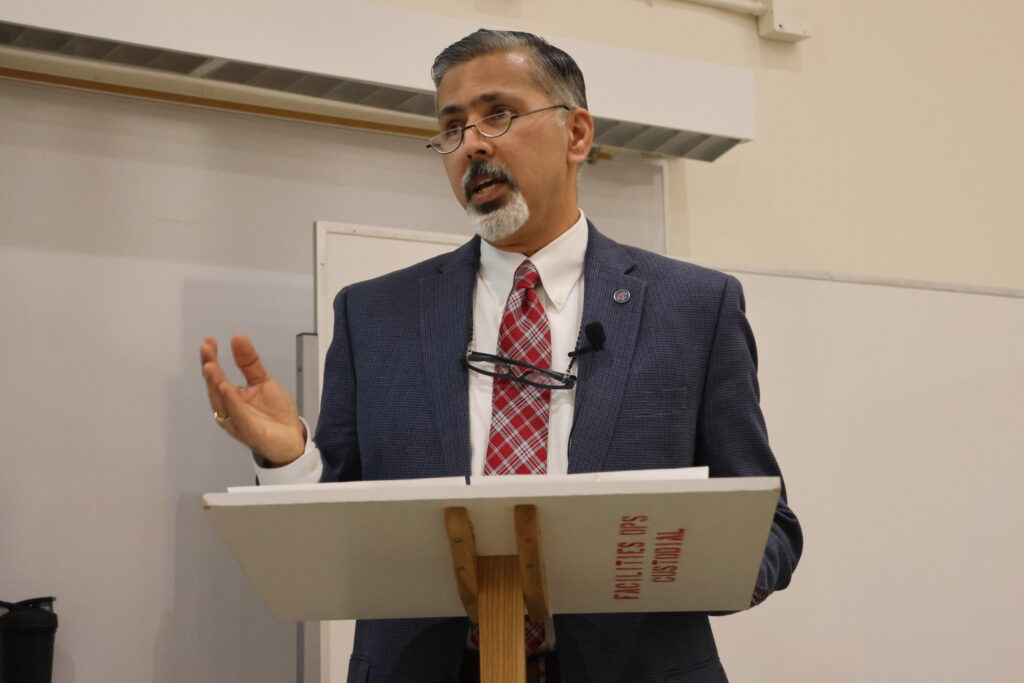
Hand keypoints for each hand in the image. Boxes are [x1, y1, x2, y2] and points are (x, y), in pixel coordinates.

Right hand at [200, 334, 305, 465]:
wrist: (292, 438)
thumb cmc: (275, 412)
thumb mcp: (263, 382)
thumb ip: (250, 363)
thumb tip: (237, 337)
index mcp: (231, 397)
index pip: (217, 376)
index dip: (212, 358)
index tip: (208, 340)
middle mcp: (229, 409)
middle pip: (215, 387)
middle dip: (210, 367)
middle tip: (206, 348)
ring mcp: (237, 421)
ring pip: (222, 401)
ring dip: (215, 383)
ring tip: (211, 366)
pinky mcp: (249, 432)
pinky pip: (238, 415)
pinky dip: (231, 402)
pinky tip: (226, 388)